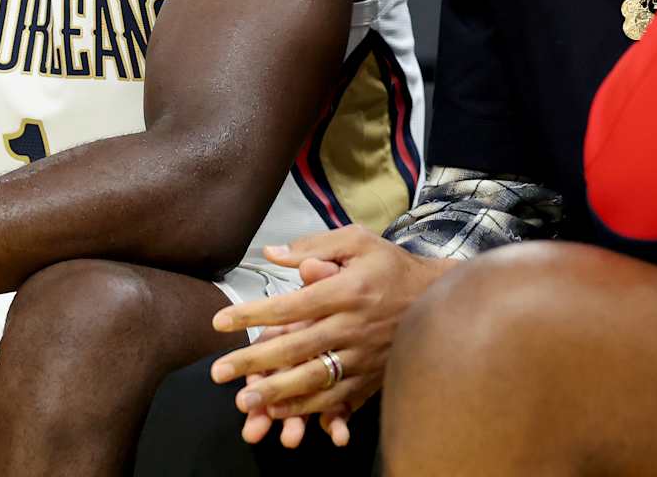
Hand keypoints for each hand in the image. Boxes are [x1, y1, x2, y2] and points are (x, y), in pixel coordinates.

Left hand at [210, 227, 452, 445]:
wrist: (437, 298)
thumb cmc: (391, 266)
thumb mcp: (358, 241)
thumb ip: (315, 245)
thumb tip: (272, 253)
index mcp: (347, 290)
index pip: (291, 304)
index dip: (254, 314)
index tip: (220, 322)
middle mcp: (353, 326)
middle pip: (297, 347)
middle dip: (255, 362)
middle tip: (219, 373)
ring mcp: (363, 357)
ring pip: (315, 380)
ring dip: (278, 393)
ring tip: (245, 403)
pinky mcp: (372, 378)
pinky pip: (337, 399)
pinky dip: (310, 410)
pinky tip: (284, 415)